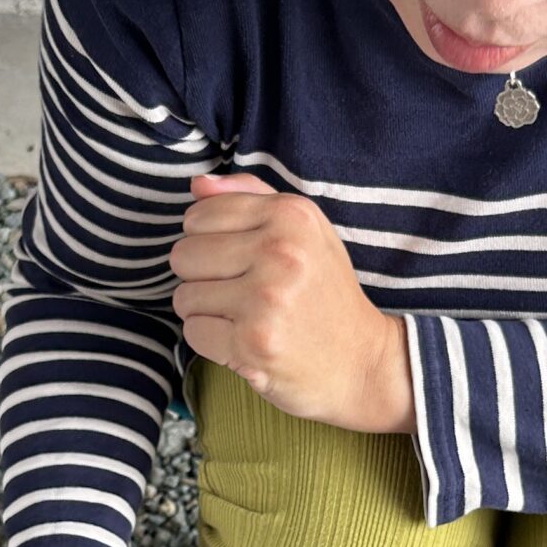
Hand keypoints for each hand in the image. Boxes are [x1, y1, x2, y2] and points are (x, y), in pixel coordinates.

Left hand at [170, 173, 414, 431]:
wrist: (362, 362)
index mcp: (290, 215)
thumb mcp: (304, 230)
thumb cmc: (325, 293)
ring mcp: (265, 299)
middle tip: (241, 292)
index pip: (198, 215)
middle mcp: (279, 252)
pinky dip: (212, 341)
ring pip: (184, 297)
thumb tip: (197, 184)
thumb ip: (251, 197)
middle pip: (184, 255)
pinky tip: (244, 341)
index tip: (239, 260)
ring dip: (206, 312)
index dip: (208, 240)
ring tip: (245, 317)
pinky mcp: (252, 343)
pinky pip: (193, 333)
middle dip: (202, 277)